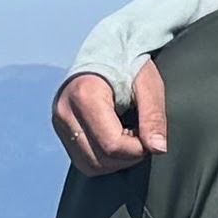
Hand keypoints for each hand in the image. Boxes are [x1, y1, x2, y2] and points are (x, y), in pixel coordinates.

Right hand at [51, 61, 170, 173]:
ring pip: (89, 166)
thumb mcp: (149, 84)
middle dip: (128, 157)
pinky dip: (103, 159)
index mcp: (85, 95)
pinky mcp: (60, 130)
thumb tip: (158, 149)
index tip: (151, 135)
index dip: (138, 149)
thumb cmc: (131, 65)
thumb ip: (153, 116)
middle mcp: (65, 112)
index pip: (112, 144)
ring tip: (129, 137)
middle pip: (100, 159)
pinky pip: (82, 161)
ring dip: (116, 161)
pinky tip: (116, 139)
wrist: (108, 50)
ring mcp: (59, 123)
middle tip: (142, 137)